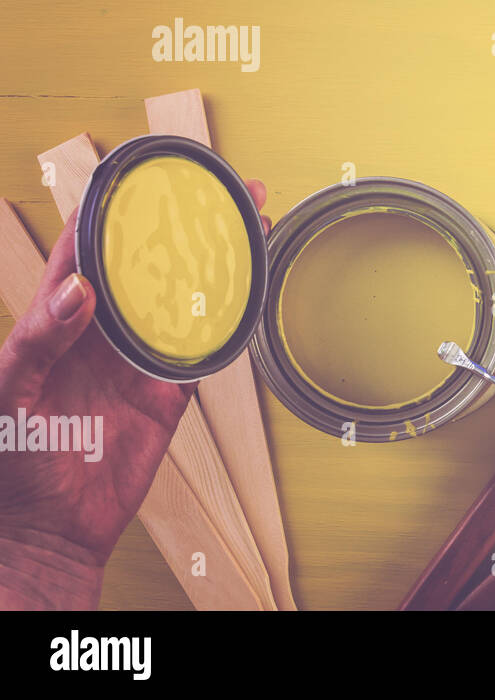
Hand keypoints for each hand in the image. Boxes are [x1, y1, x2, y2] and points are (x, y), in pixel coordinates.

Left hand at [0, 181, 269, 608]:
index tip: (144, 177)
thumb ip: (37, 340)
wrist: (50, 533)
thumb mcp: (8, 394)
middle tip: (221, 192)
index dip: (114, 208)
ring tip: (251, 225)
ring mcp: (140, 359)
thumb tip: (79, 289)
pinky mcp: (171, 392)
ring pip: (185, 297)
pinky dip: (232, 318)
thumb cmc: (8, 465)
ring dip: (217, 262)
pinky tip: (253, 288)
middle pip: (150, 262)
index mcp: (58, 320)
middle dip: (184, 224)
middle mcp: (103, 331)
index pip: (88, 249)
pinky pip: (207, 348)